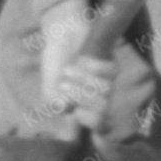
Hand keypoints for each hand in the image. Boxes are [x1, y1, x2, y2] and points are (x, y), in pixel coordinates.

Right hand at [39, 5, 144, 136]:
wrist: (63, 34)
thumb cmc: (55, 62)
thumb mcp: (48, 84)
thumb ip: (53, 100)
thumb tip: (66, 109)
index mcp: (82, 109)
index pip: (99, 126)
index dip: (89, 120)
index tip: (75, 111)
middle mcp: (97, 99)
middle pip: (103, 109)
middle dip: (81, 96)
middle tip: (64, 85)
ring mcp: (106, 84)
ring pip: (106, 90)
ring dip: (82, 79)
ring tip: (68, 70)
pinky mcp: (112, 67)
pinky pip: (108, 72)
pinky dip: (90, 66)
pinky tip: (81, 60)